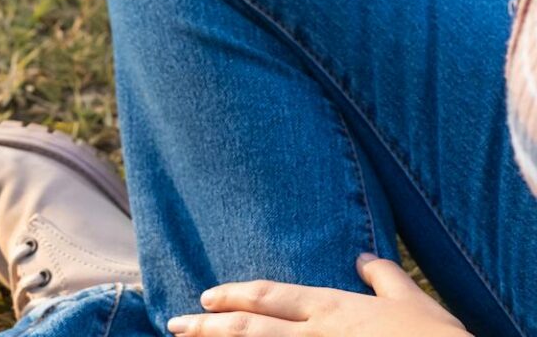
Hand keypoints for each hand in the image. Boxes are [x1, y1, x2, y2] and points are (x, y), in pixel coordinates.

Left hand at [168, 256, 467, 335]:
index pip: (270, 297)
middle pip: (250, 328)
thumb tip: (364, 258)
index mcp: (332, 308)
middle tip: (174, 324)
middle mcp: (318, 335)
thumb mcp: (412, 301)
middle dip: (207, 326)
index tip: (205, 297)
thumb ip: (384, 276)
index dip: (234, 295)